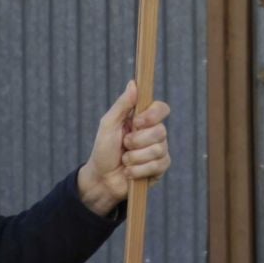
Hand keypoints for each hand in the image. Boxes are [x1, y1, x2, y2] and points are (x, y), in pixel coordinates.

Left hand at [76, 81, 171, 215]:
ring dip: (135, 158)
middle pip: (161, 131)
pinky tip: (129, 172)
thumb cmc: (103, 150)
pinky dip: (138, 170)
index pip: (161, 109)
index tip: (137, 122)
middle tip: (124, 145)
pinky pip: (157, 166)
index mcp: (143, 120)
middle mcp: (154, 134)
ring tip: (125, 160)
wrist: (102, 179)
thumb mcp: (108, 124)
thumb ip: (122, 104)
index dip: (153, 115)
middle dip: (137, 141)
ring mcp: (159, 151)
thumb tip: (133, 83)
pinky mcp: (159, 168)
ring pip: (158, 150)